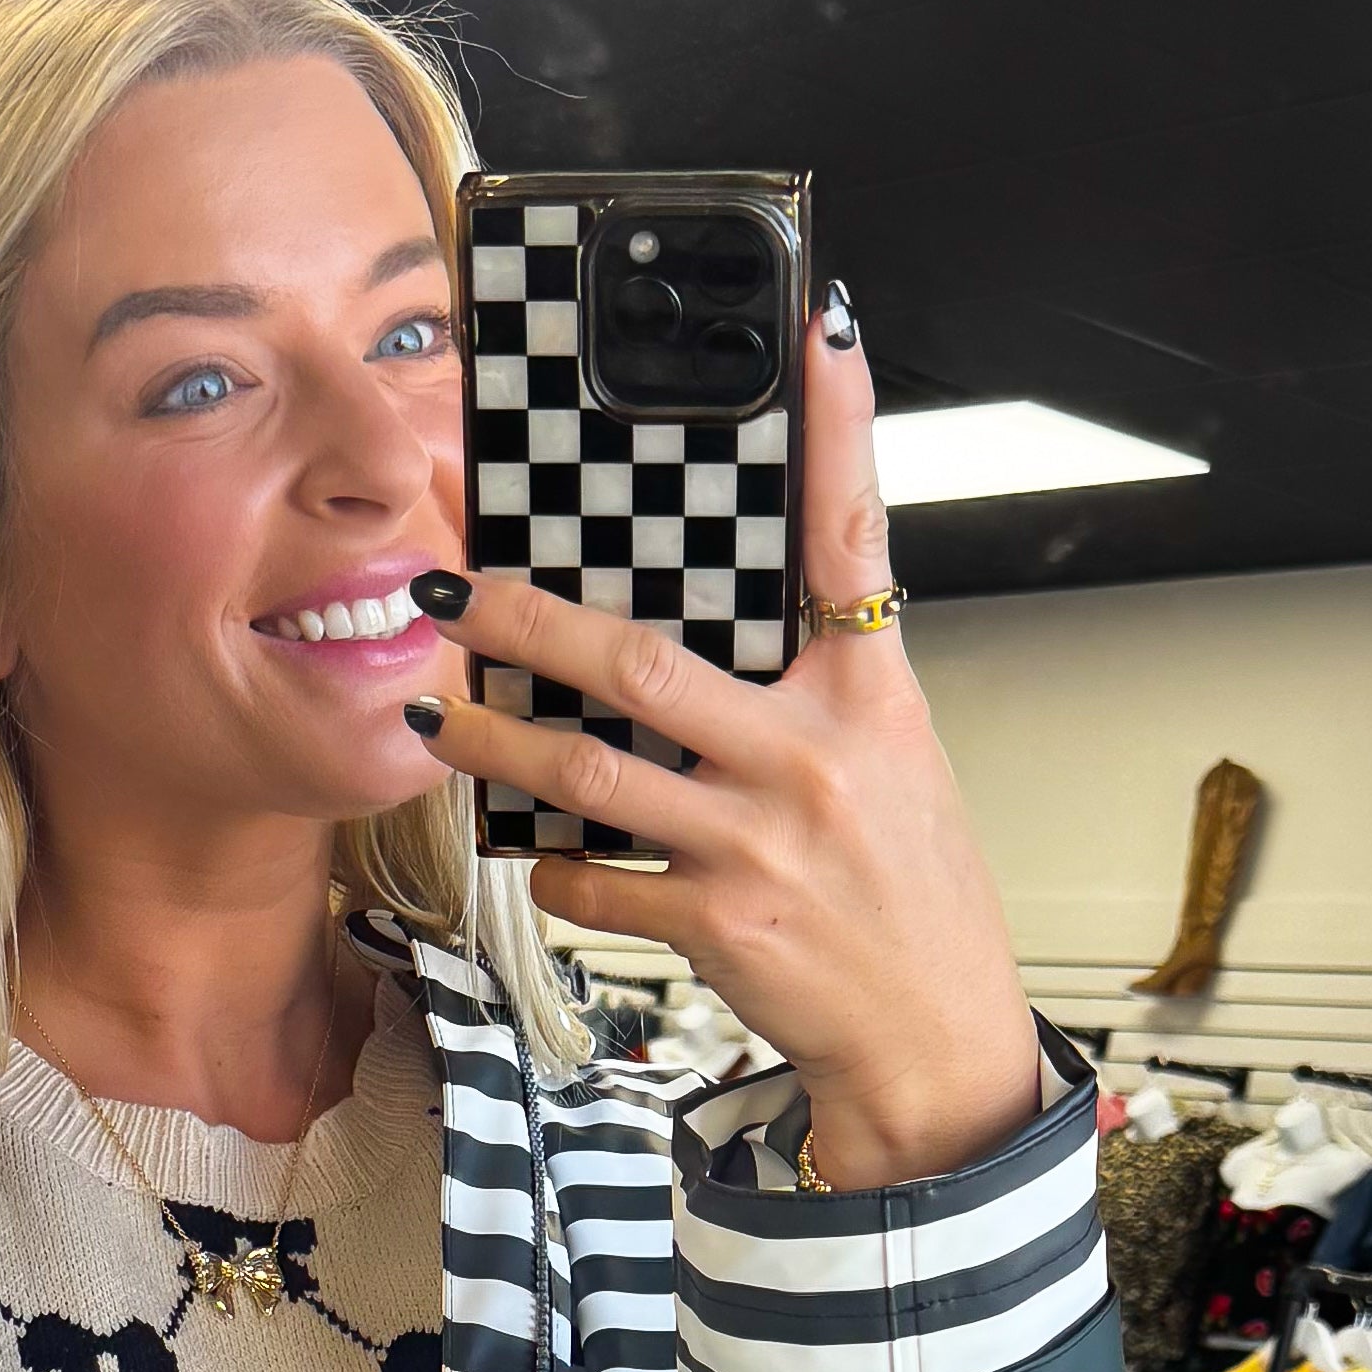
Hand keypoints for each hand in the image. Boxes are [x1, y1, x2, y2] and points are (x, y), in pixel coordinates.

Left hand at [404, 294, 1047, 1188]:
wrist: (935, 1036)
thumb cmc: (903, 893)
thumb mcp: (887, 766)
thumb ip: (804, 694)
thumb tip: (687, 644)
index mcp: (869, 695)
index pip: (853, 536)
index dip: (839, 430)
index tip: (817, 335)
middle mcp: (816, 755)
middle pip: (643, 663)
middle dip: (528, 622)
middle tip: (451, 587)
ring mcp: (764, 842)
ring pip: (590, 775)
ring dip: (496, 744)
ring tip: (436, 718)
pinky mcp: (721, 922)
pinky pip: (599, 882)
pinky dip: (558, 872)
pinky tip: (542, 859)